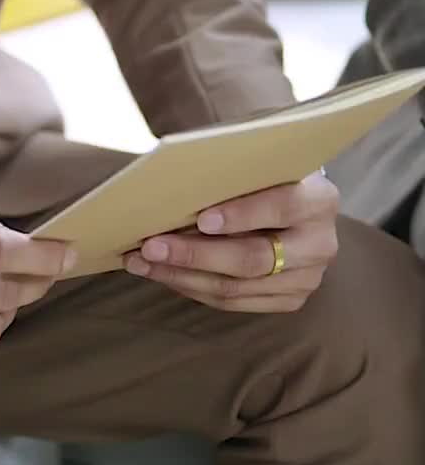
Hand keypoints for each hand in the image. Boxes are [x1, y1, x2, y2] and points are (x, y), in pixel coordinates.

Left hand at [124, 169, 339, 311]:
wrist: (297, 198)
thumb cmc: (266, 171)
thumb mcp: (260, 162)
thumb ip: (232, 172)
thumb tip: (172, 184)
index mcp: (320, 198)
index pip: (281, 206)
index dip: (241, 214)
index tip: (200, 217)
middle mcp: (321, 243)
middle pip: (254, 258)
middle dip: (195, 253)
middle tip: (150, 245)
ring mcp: (308, 278)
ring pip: (238, 287)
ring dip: (183, 275)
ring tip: (142, 262)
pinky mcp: (290, 300)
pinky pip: (235, 302)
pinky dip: (193, 288)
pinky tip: (164, 274)